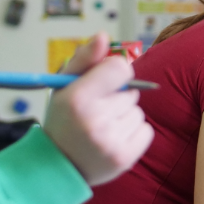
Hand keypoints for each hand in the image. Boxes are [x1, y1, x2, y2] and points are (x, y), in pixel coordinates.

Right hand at [44, 32, 154, 185]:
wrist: (57, 167)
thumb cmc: (63, 119)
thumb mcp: (64, 85)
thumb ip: (85, 58)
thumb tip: (104, 36)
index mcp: (77, 98)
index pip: (119, 68)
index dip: (114, 73)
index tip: (103, 83)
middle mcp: (94, 120)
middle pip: (131, 91)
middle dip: (117, 98)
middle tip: (96, 112)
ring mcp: (110, 141)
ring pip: (138, 110)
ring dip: (124, 115)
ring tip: (102, 127)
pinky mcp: (125, 158)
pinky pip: (146, 130)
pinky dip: (133, 132)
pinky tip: (113, 139)